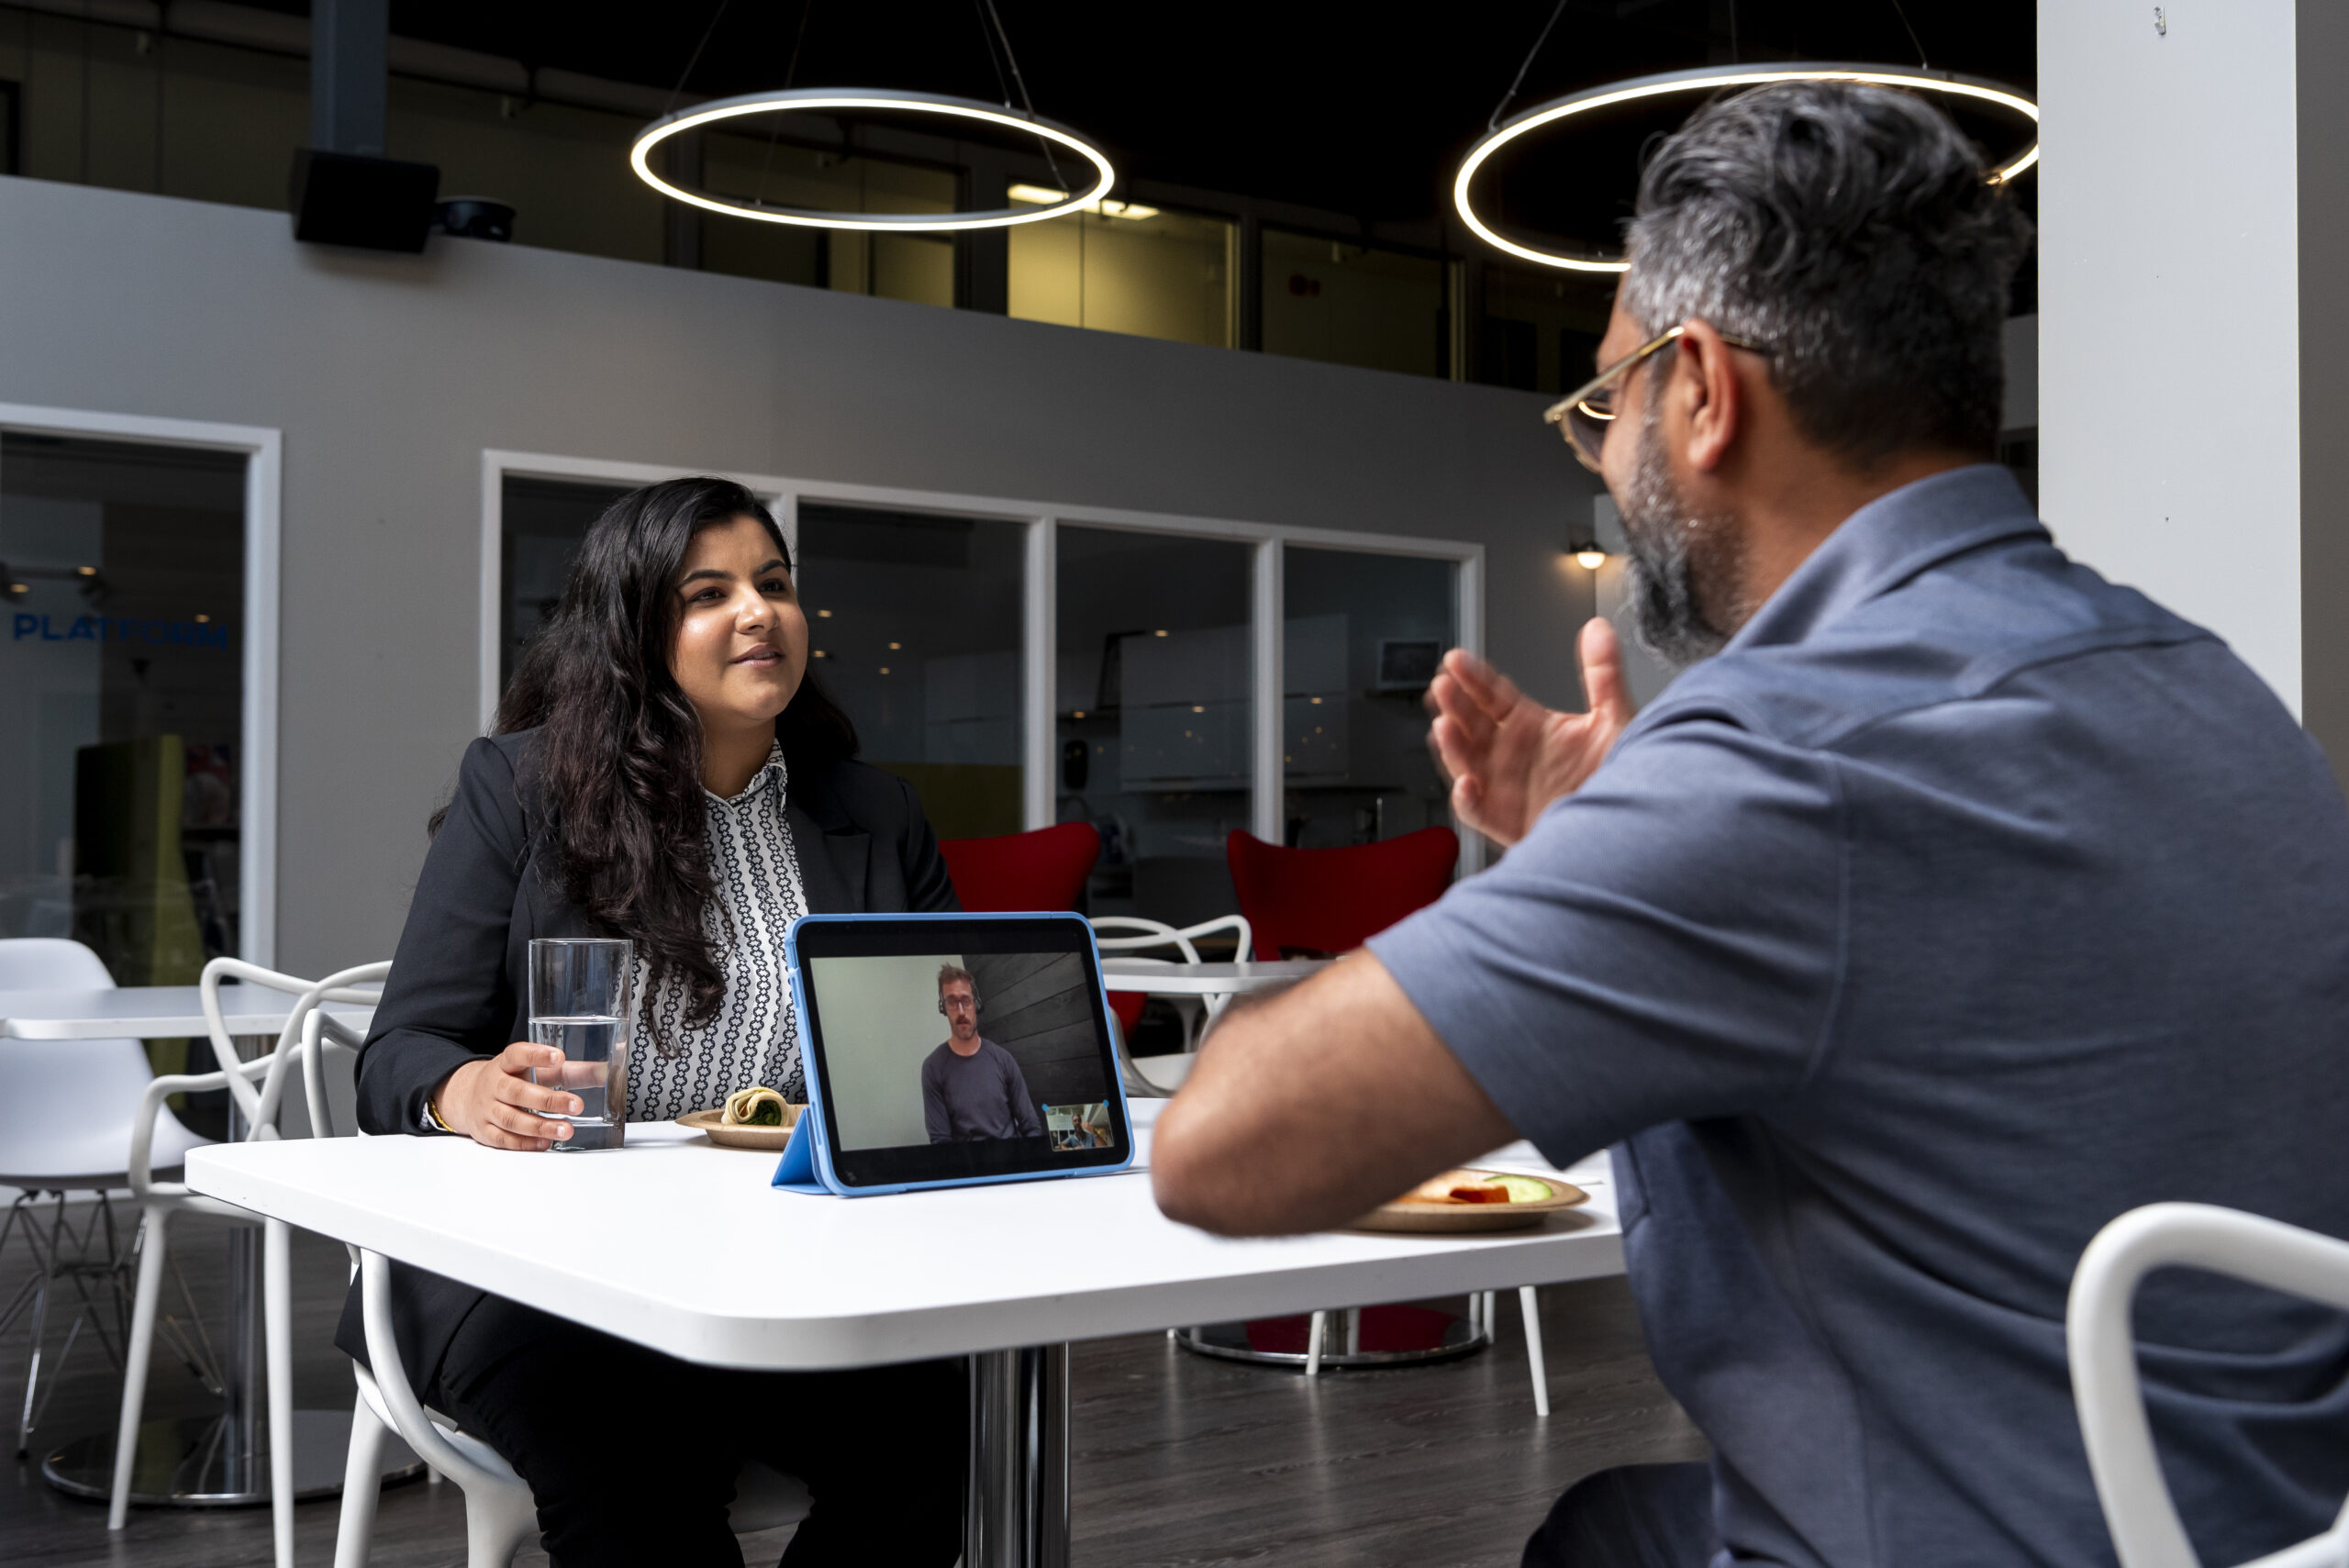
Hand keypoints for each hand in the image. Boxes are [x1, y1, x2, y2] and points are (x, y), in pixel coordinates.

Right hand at [434, 1042, 578, 1149]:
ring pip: (511, 1119)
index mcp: (505, 1064)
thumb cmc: (512, 1080)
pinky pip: (503, 1139)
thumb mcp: (537, 1071)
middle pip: (517, 1092)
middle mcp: (493, 1085)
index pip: (517, 1054)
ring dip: (540, 1126)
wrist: (465, 1096)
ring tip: (566, 1129)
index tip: (559, 1057)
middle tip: (577, 1104)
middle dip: (548, 1100)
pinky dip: (524, 1143)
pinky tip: (545, 1142)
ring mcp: (486, 1109)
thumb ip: (573, 1072)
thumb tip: (607, 1072)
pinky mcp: (484, 1132)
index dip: (536, 1055)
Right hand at [1425, 618, 1631, 847]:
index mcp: (1532, 728)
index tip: (1456, 660)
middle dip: (1455, 705)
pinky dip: (1468, 800)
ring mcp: (1507, 788)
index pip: (1492, 696)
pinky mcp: (1508, 822)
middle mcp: (1513, 756)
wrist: (1634, 826)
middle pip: (1472, 725)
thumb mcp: (1616, 718)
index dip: (1473, 677)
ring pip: (1466, 764)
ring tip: (1446, 727)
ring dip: (1453, 747)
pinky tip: (1468, 784)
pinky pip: (1478, 811)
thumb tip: (1599, 629)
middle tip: (1444, 687)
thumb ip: (1604, 673)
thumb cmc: (1626, 776)